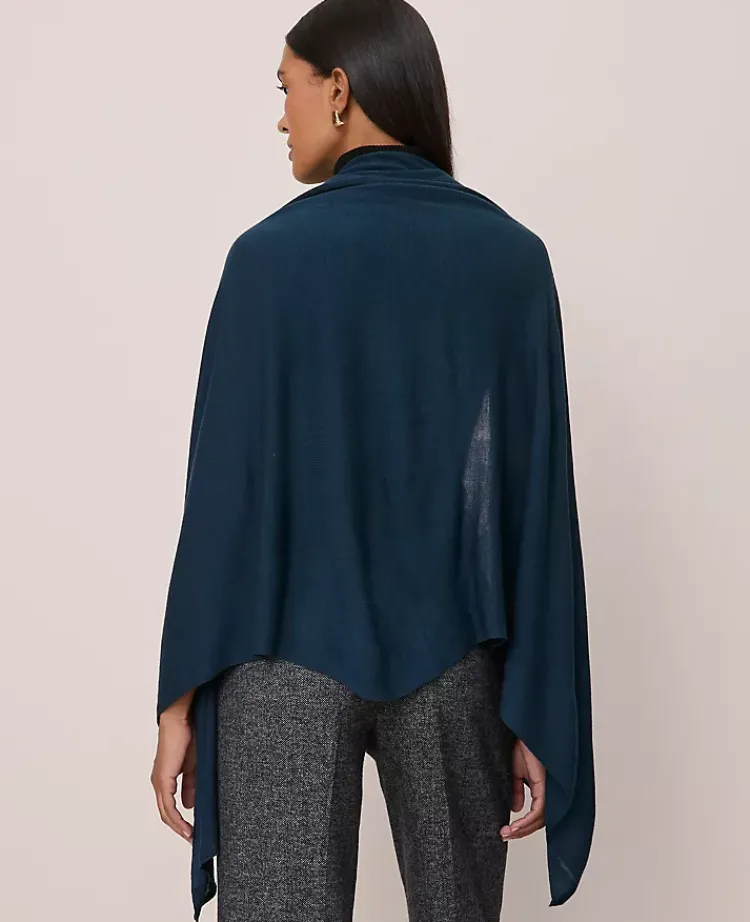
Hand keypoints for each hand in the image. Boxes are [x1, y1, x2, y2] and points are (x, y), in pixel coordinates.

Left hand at [150, 710, 195, 841]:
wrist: (182, 719)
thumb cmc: (189, 736)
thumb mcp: (193, 766)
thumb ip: (191, 786)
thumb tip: (189, 805)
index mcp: (165, 778)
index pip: (169, 806)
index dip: (180, 820)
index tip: (193, 830)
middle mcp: (159, 782)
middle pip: (166, 813)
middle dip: (179, 828)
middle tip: (192, 839)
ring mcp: (159, 781)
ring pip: (165, 812)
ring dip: (178, 826)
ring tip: (191, 836)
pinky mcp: (163, 779)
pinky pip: (168, 805)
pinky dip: (176, 818)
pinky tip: (186, 826)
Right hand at [500, 738, 545, 840]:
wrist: (525, 729)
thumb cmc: (523, 744)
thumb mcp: (515, 771)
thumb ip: (516, 790)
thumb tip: (515, 810)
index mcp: (541, 786)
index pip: (537, 814)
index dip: (523, 826)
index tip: (506, 832)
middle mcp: (548, 789)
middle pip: (540, 820)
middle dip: (523, 831)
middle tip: (505, 835)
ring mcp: (548, 787)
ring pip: (541, 818)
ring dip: (524, 829)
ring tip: (508, 833)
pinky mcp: (545, 783)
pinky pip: (540, 809)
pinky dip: (528, 820)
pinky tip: (515, 825)